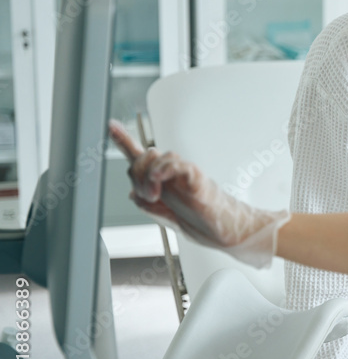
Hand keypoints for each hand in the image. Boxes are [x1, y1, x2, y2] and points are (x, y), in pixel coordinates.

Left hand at [109, 120, 289, 267]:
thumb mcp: (166, 216)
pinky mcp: (197, 178)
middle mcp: (173, 174)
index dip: (124, 140)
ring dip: (148, 177)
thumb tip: (132, 194)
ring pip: (158, 157)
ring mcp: (185, 174)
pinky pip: (176, 164)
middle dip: (136, 174)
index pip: (141, 157)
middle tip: (147, 195)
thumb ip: (148, 204)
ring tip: (156, 196)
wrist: (224, 233)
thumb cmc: (204, 223)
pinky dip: (163, 169)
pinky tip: (159, 181)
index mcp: (165, 182)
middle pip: (144, 156)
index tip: (111, 126)